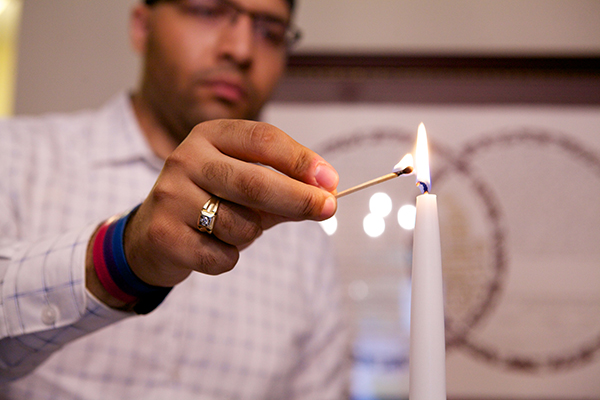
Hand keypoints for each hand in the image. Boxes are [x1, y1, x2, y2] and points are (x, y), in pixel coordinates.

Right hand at [121, 119, 337, 287]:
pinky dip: (229, 257)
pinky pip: (222, 256)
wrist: (152, 235)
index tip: (330, 181)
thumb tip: (327, 195)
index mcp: (209, 136)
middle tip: (328, 209)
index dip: (300, 160)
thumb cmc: (209, 202)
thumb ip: (282, 185)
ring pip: (240, 224)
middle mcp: (186, 158)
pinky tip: (211, 248)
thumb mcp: (242, 184)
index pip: (262, 140)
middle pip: (255, 181)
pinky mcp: (164, 234)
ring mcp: (171, 196)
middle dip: (298, 198)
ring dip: (251, 234)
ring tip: (232, 229)